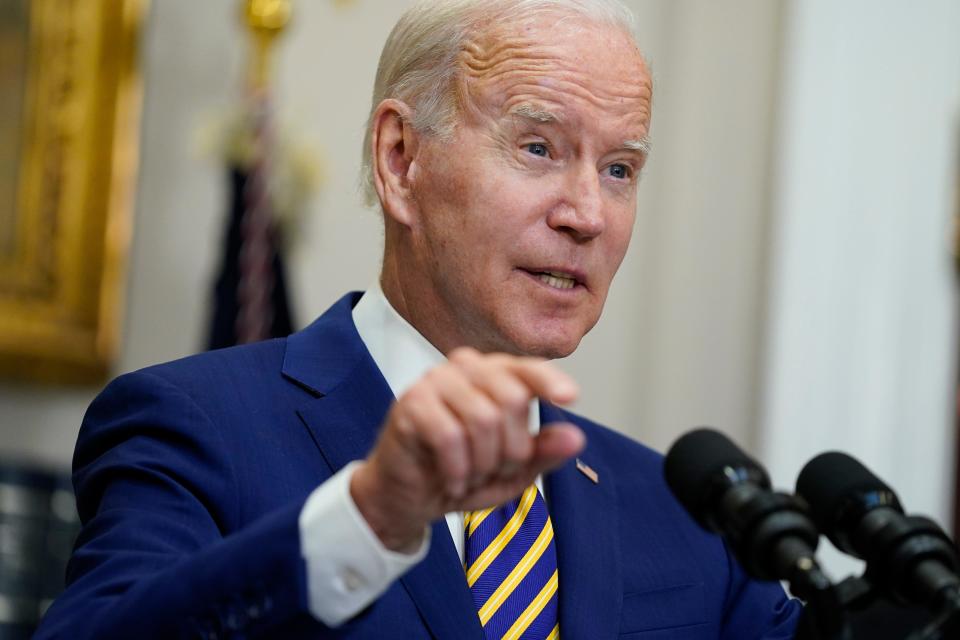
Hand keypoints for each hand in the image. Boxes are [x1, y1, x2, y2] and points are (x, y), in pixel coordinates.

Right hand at [350, 347, 584, 551]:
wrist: (408, 498)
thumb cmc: (461, 474)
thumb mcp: (512, 472)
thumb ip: (543, 452)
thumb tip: (576, 437)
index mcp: (493, 374)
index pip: (527, 369)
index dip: (549, 382)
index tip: (570, 397)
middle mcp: (465, 368)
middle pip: (510, 399)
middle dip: (511, 449)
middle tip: (495, 470)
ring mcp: (434, 382)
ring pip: (482, 419)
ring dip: (483, 463)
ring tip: (471, 476)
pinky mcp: (410, 404)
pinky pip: (449, 436)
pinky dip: (457, 469)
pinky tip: (453, 480)